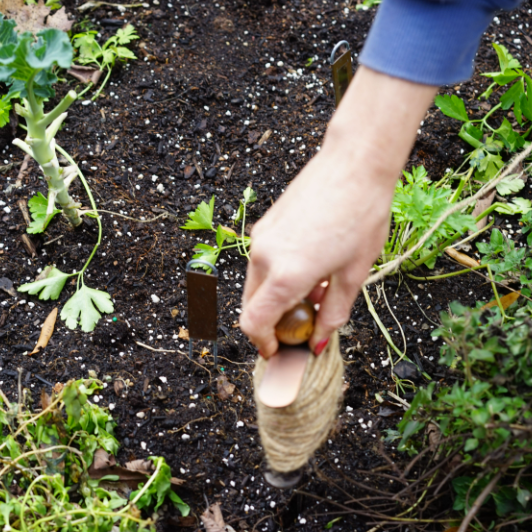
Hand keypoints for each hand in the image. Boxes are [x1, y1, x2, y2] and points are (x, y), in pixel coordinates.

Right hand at [240, 67, 437, 358]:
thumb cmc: (362, 216)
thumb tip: (318, 340)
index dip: (263, 343)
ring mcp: (261, 238)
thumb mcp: (354, 273)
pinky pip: (261, 261)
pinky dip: (275, 275)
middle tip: (301, 325)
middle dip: (270, 323)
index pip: (253, 323)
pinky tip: (306, 268)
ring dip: (274, 298)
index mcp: (285, 275)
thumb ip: (332, 312)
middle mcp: (264, 257)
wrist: (355, 163)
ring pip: (255, 283)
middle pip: (251, 306)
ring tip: (311, 293)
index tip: (278, 349)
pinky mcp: (265, 224)